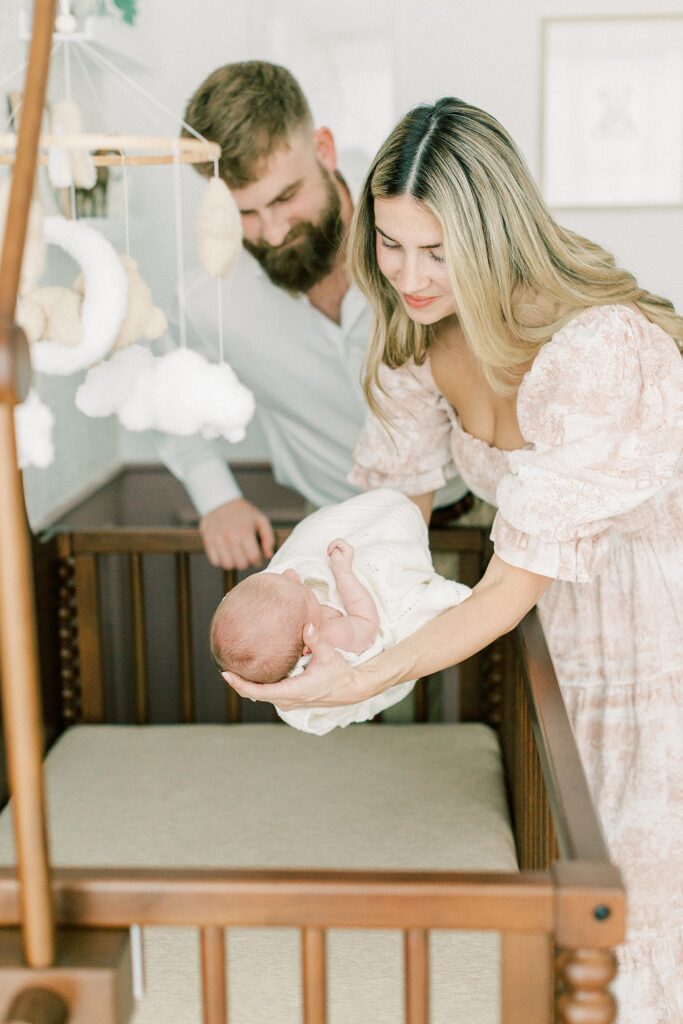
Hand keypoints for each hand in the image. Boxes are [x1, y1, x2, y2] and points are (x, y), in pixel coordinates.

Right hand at [199, 498, 274, 569]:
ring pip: (227, 565)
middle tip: (246, 556)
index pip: (254, 558)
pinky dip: (221, 561)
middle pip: (241, 564)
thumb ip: (268, 538)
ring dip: (234, 563)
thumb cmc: (244, 512)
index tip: (257, 558)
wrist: (221, 501)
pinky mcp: (207, 540)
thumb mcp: (261, 520)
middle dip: (246, 562)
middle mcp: (230, 537)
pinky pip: (215, 561)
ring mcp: (217, 539)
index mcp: (245, 531)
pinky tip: (226, 553)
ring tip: (236, 555)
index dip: (258, 561)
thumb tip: (269, 555)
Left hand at [223, 624, 368, 710]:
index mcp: (293, 691)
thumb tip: (306, 625)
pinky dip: (258, 685)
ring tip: (234, 669)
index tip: (226, 674)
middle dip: (239, 683)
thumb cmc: (340, 673)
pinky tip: (253, 672)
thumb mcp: (329, 655)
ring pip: (261, 695)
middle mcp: (288, 700)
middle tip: (224, 667)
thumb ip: (316, 640)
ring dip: (248, 685)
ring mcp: (289, 702)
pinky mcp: (292, 700)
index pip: (259, 692)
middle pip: (255, 695)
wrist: (351, 689)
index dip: (241, 684)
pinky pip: (269, 694)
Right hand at [327, 537, 353, 572]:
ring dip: (333, 548)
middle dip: (332, 546)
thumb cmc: (340, 567)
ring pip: (337, 544)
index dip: (332, 545)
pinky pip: (338, 547)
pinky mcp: (345, 552)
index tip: (329, 552)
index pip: (338, 540)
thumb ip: (334, 549)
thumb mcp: (335, 556)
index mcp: (348, 548)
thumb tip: (334, 547)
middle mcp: (349, 547)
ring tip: (332, 555)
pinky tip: (334, 555)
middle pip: (338, 541)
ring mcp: (347, 549)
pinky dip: (334, 550)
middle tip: (330, 553)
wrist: (343, 574)